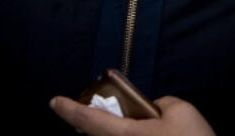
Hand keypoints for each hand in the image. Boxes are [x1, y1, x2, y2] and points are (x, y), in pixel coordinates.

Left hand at [49, 96, 214, 135]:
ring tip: (141, 126)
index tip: (54, 102)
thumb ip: (158, 103)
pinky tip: (153, 134)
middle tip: (107, 112)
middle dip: (99, 124)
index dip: (69, 110)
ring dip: (120, 133)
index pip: (89, 120)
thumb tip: (150, 111)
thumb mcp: (180, 109)